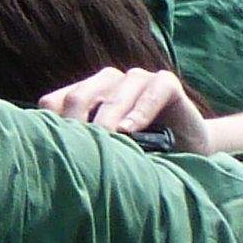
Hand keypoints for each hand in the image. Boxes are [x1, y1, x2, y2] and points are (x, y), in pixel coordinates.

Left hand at [37, 66, 208, 152]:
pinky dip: (140, 111)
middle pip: (80, 97)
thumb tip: (52, 164)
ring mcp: (136, 78)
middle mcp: (107, 81)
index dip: (53, 125)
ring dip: (106, 120)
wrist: (190, 150)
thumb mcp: (109, 151)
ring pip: (113, 94)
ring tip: (104, 141)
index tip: (52, 152)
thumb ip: (85, 149)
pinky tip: (130, 130)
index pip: (56, 102)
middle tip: (77, 151)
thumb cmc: (142, 153)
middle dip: (76, 124)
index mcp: (85, 94)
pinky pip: (150, 92)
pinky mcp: (166, 82)